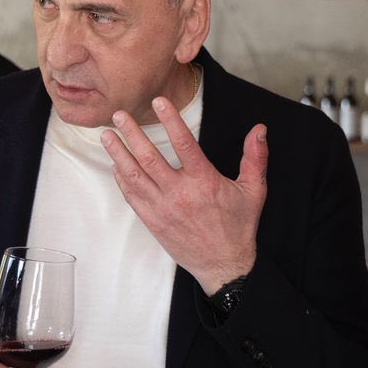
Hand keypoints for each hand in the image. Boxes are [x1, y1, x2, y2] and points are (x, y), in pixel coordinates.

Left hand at [101, 95, 267, 294]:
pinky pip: (132, 196)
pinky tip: (115, 165)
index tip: (158, 102)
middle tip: (118, 115)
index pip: (184, 143)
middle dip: (132, 134)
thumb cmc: (238, 227)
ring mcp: (163, 208)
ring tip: (107, 135)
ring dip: (118, 154)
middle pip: (149, 157)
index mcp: (204, 181)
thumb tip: (260, 130)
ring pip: (134, 176)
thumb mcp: (254, 190)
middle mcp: (180, 193)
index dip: (171, 120)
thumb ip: (255, 158)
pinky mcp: (153, 221)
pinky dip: (122, 179)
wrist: (223, 265)